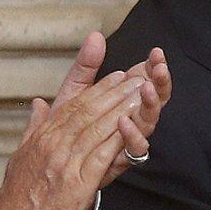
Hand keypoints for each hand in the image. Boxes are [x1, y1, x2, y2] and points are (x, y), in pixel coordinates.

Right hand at [0, 33, 150, 209]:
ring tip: (139, 97)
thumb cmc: (17, 195)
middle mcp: (54, 144)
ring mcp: (66, 162)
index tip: (114, 77)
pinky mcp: (78, 183)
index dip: (97, 89)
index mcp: (42, 136)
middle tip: (133, 80)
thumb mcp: (20, 154)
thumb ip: (34, 127)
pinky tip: (131, 127)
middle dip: (113, 93)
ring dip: (120, 110)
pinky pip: (101, 155)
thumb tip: (38, 104)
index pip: (74, 106)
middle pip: (88, 112)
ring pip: (97, 128)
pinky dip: (117, 138)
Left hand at [48, 34, 171, 188]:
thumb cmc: (64, 132)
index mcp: (122, 104)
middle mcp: (130, 122)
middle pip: (153, 100)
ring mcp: (126, 142)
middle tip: (160, 66)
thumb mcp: (72, 94)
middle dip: (160, 82)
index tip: (156, 53)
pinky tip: (125, 121)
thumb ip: (86, 67)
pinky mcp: (120, 162)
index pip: (146, 81)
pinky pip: (134, 150)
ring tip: (146, 88)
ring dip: (150, 105)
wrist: (50, 173)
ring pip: (148, 123)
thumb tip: (95, 36)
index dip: (153, 67)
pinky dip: (131, 135)